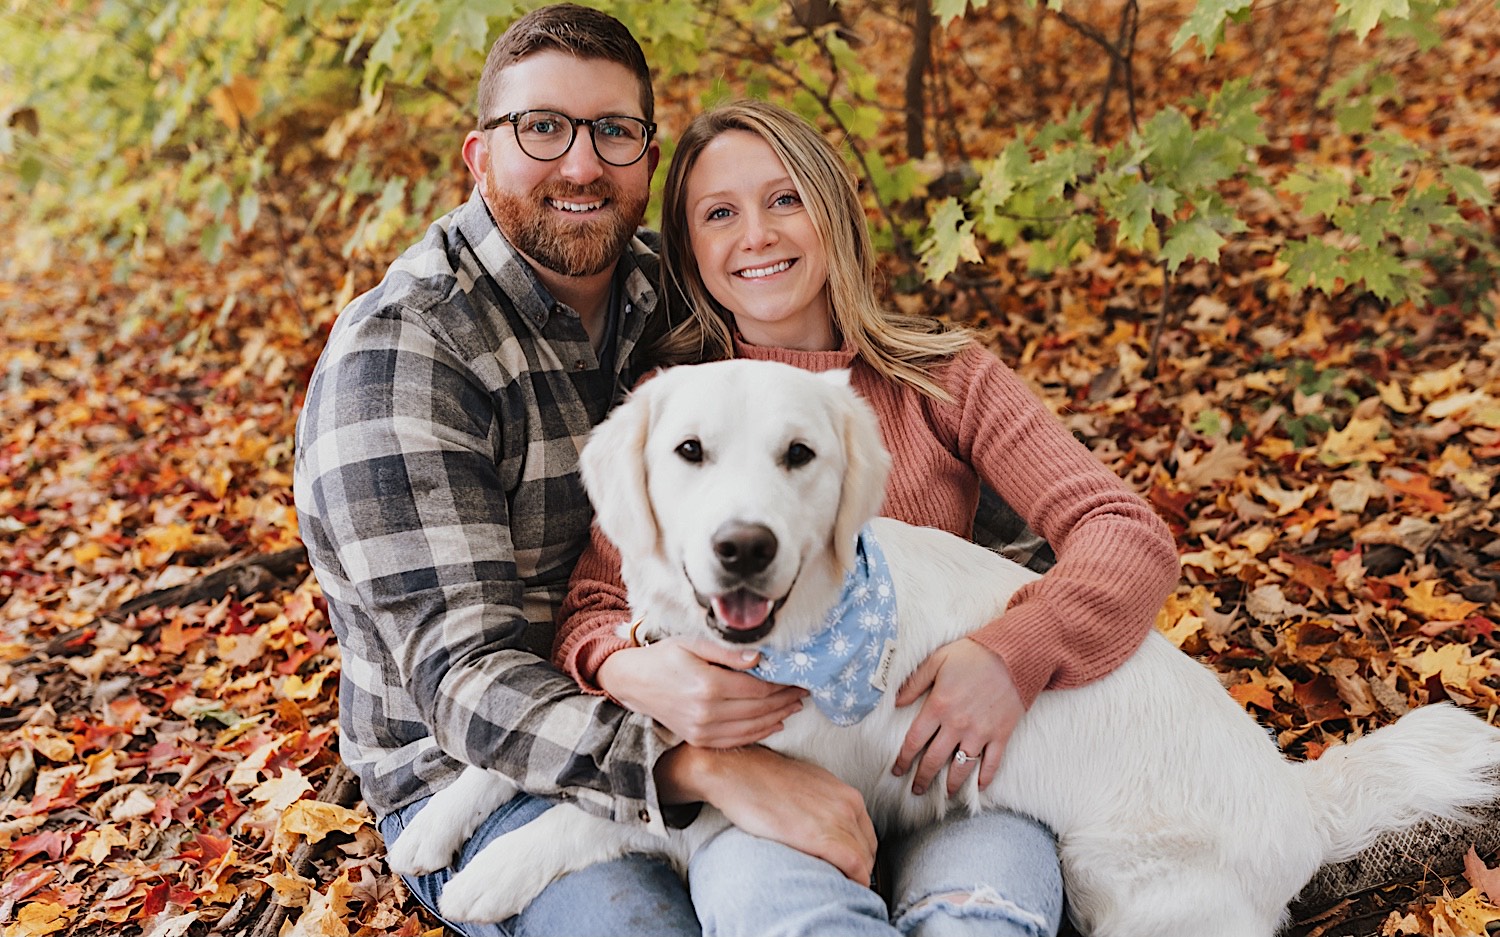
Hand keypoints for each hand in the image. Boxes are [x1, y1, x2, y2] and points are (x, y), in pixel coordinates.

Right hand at [598, 636, 804, 747]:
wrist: (635, 682)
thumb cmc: (665, 657)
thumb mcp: (693, 643)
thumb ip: (728, 652)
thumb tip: (759, 658)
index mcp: (708, 685)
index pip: (757, 688)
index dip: (781, 684)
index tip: (798, 678)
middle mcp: (707, 712)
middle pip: (759, 709)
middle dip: (785, 700)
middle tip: (803, 691)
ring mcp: (702, 730)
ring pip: (752, 727)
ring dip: (778, 717)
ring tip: (794, 706)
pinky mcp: (699, 739)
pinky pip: (737, 740)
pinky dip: (760, 733)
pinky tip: (775, 723)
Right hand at [657, 745, 877, 884]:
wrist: (738, 773)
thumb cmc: (763, 779)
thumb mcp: (805, 786)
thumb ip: (823, 805)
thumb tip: (823, 825)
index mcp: (845, 793)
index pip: (866, 833)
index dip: (860, 853)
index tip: (847, 866)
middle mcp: (848, 804)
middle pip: (869, 848)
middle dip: (860, 867)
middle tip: (841, 879)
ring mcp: (837, 819)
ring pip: (865, 860)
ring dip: (855, 877)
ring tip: (835, 884)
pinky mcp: (822, 836)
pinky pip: (855, 865)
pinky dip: (853, 881)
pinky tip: (837, 886)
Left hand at [892, 638, 1022, 797]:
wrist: (1013, 655)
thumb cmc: (972, 654)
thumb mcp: (937, 661)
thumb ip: (914, 682)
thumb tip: (896, 702)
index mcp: (938, 707)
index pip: (914, 741)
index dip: (903, 759)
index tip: (897, 770)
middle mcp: (957, 725)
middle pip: (934, 760)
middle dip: (923, 778)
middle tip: (917, 790)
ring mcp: (980, 732)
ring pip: (962, 767)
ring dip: (952, 784)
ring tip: (946, 793)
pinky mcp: (1001, 735)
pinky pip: (992, 763)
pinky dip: (986, 778)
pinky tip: (979, 786)